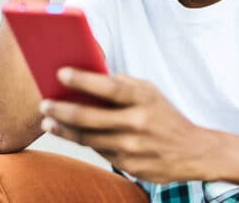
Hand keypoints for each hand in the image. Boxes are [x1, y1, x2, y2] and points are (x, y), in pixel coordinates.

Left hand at [38, 67, 214, 183]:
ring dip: (63, 128)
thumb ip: (123, 85)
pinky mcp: (129, 165)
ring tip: (47, 120)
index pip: (109, 87)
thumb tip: (90, 76)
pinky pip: (98, 151)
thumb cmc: (165, 116)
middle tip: (44, 103)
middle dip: (61, 109)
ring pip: (88, 138)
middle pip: (90, 116)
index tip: (61, 73)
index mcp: (144, 98)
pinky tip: (67, 132)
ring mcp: (132, 146)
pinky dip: (81, 141)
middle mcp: (138, 122)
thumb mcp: (151, 92)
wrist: (194, 151)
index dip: (83, 79)